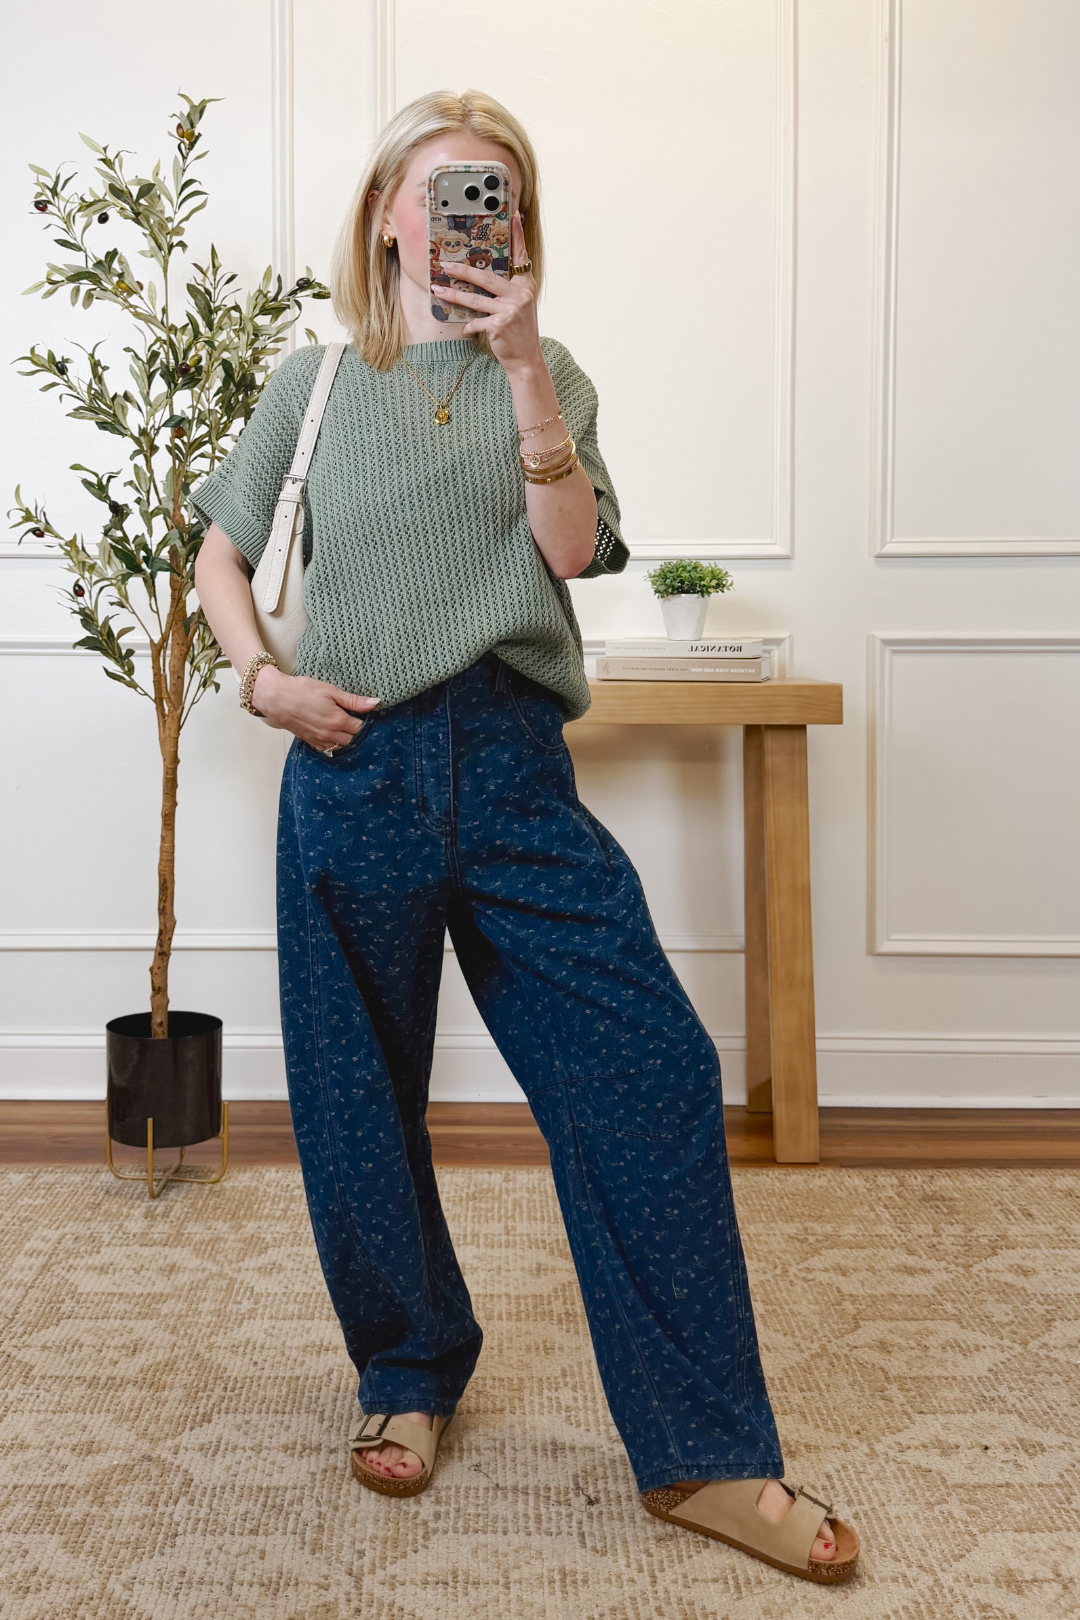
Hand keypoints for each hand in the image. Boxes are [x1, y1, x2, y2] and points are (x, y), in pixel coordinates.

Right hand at [252, 664, 377, 749]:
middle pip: (354, 740)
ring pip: (341, 745)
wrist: (275, 698)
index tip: (367, 714)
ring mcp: (319, 740)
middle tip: (358, 719)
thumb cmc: (302, 690)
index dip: (367, 721)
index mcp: (338, 721)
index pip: (361, 728)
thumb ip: (353, 700)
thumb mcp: (330, 691)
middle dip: (358, 732)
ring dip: (346, 738)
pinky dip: (334, 742)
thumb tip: (376, 703)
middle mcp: (330, 734)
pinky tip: (333, 732)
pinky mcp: (310, 741)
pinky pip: (328, 748)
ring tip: (346, 726)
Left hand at [433, 213, 540, 373]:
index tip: (514, 216)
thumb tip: (485, 275)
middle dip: (463, 270)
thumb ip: (509, 289)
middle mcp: (520, 294)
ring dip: (454, 295)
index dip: (517, 236)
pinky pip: (477, 322)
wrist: (527, 359)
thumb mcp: (520, 306)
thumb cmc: (520, 331)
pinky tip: (464, 327)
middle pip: (486, 277)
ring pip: (475, 299)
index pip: (521, 256)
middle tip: (445, 265)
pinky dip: (469, 325)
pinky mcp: (500, 325)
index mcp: (525, 285)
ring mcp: (510, 310)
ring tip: (437, 290)